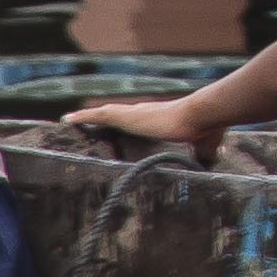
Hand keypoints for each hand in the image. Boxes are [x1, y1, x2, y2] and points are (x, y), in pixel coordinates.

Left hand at [66, 92, 225, 164]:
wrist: (200, 117)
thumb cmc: (205, 128)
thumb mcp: (203, 145)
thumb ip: (201, 153)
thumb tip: (210, 164)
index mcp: (158, 119)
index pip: (136, 119)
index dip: (124, 121)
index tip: (116, 124)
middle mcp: (143, 112)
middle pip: (115, 114)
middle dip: (100, 117)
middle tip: (84, 121)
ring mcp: (133, 113)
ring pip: (102, 113)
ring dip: (85, 116)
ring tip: (68, 120)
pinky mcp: (125, 116)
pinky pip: (97, 115)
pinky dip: (81, 117)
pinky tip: (66, 119)